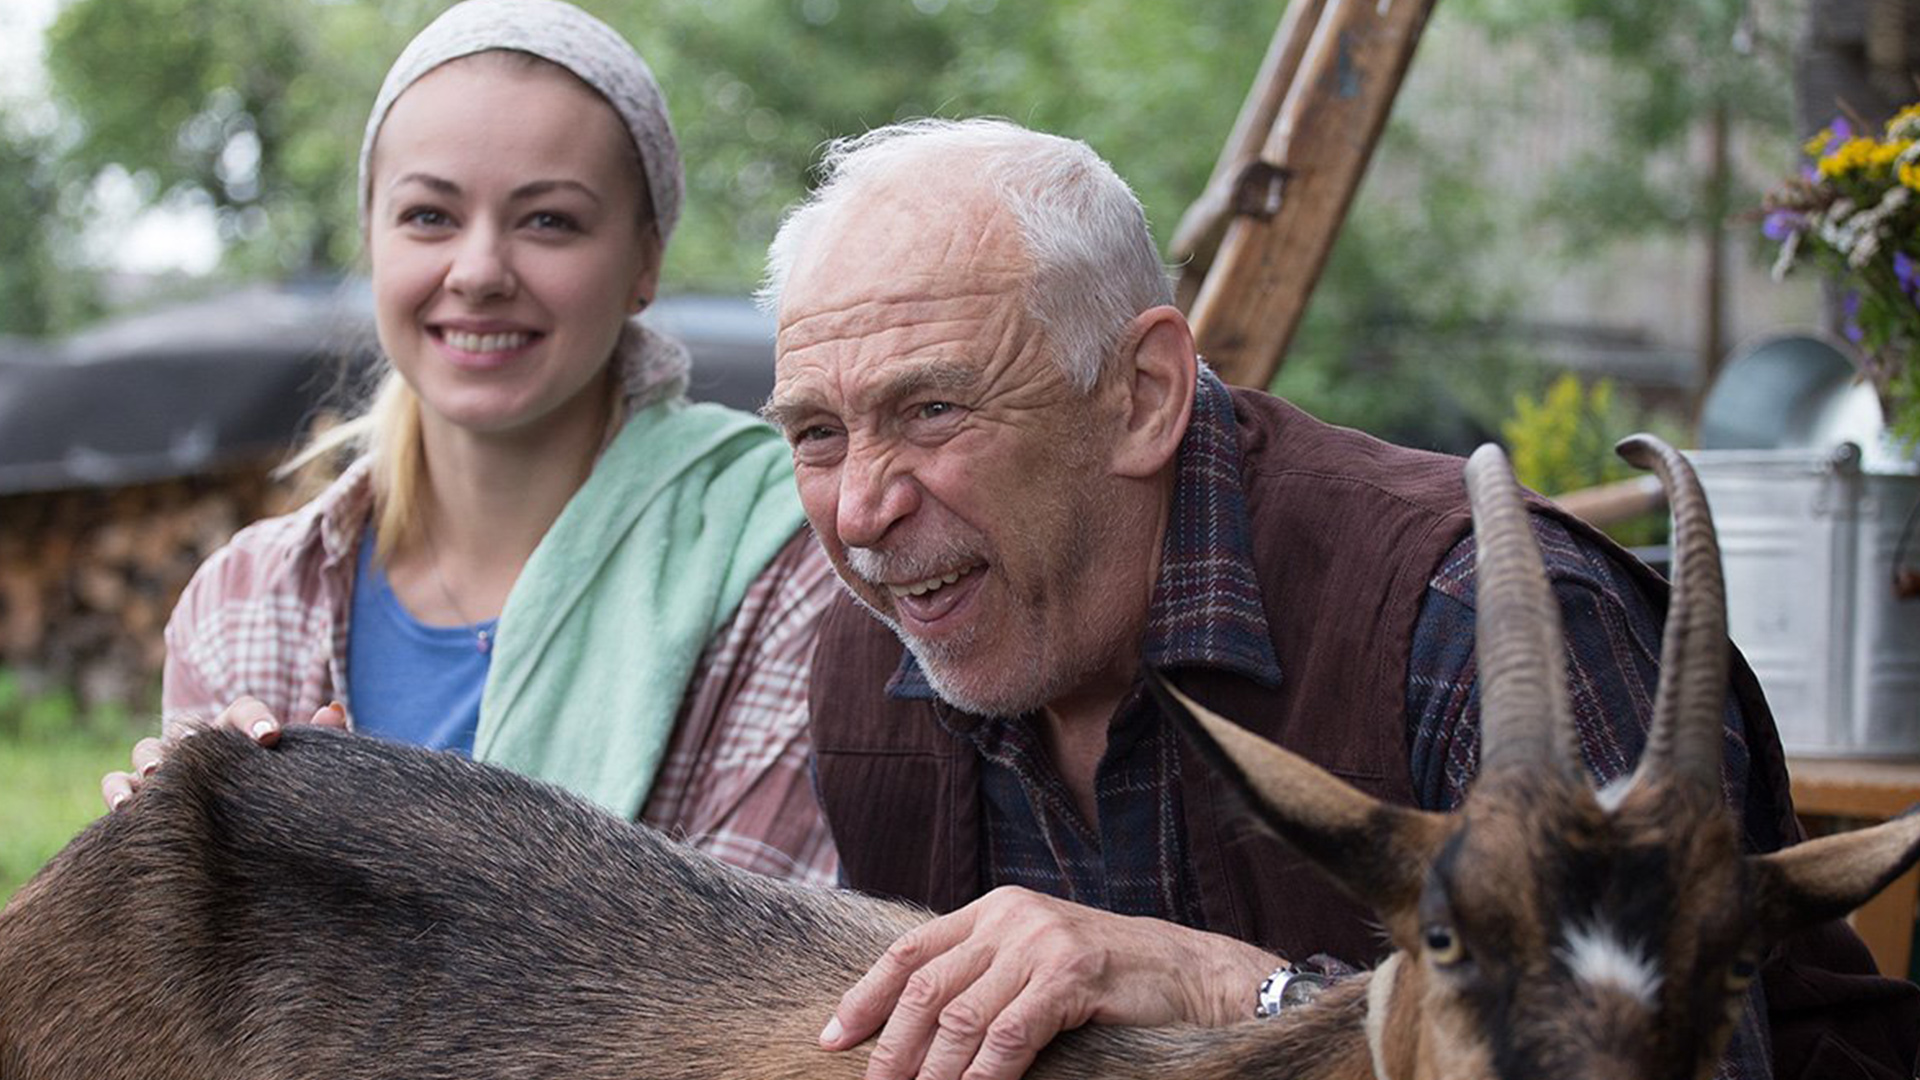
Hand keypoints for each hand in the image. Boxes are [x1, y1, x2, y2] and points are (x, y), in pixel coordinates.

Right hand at [101, 697, 346, 811]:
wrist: (234, 837)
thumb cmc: (268, 795)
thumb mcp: (294, 772)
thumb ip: (315, 742)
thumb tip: (333, 710)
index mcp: (236, 732)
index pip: (242, 710)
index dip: (254, 718)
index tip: (271, 737)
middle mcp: (195, 745)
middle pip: (188, 728)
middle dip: (195, 738)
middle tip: (201, 746)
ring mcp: (162, 768)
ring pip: (146, 751)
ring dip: (151, 760)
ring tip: (160, 775)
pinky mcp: (135, 793)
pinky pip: (116, 782)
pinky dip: (117, 789)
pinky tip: (126, 806)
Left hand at [820, 885, 1278, 1079]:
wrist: (1190, 973)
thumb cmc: (1107, 979)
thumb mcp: (1034, 961)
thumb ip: (982, 976)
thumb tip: (915, 1028)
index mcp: (992, 910)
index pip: (910, 952)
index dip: (865, 997)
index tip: (832, 1039)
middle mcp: (1010, 918)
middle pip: (926, 988)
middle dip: (890, 1047)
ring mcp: (1041, 944)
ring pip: (961, 1019)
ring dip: (931, 1073)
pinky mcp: (1072, 976)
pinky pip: (1009, 1036)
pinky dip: (982, 1077)